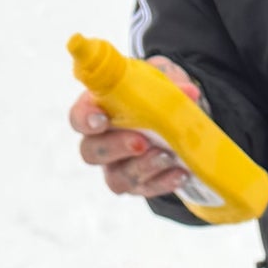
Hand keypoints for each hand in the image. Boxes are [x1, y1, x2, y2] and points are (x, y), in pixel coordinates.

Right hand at [69, 55, 200, 197]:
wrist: (178, 120)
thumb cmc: (157, 94)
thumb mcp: (163, 78)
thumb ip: (168, 80)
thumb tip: (188, 92)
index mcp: (98, 109)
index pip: (78, 117)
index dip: (85, 120)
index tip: (101, 120)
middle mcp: (101, 141)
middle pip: (91, 152)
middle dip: (116, 148)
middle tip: (141, 142)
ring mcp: (118, 166)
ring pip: (117, 177)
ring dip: (143, 168)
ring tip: (167, 156)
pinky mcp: (139, 185)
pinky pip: (145, 189)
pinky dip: (163, 182)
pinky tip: (180, 172)